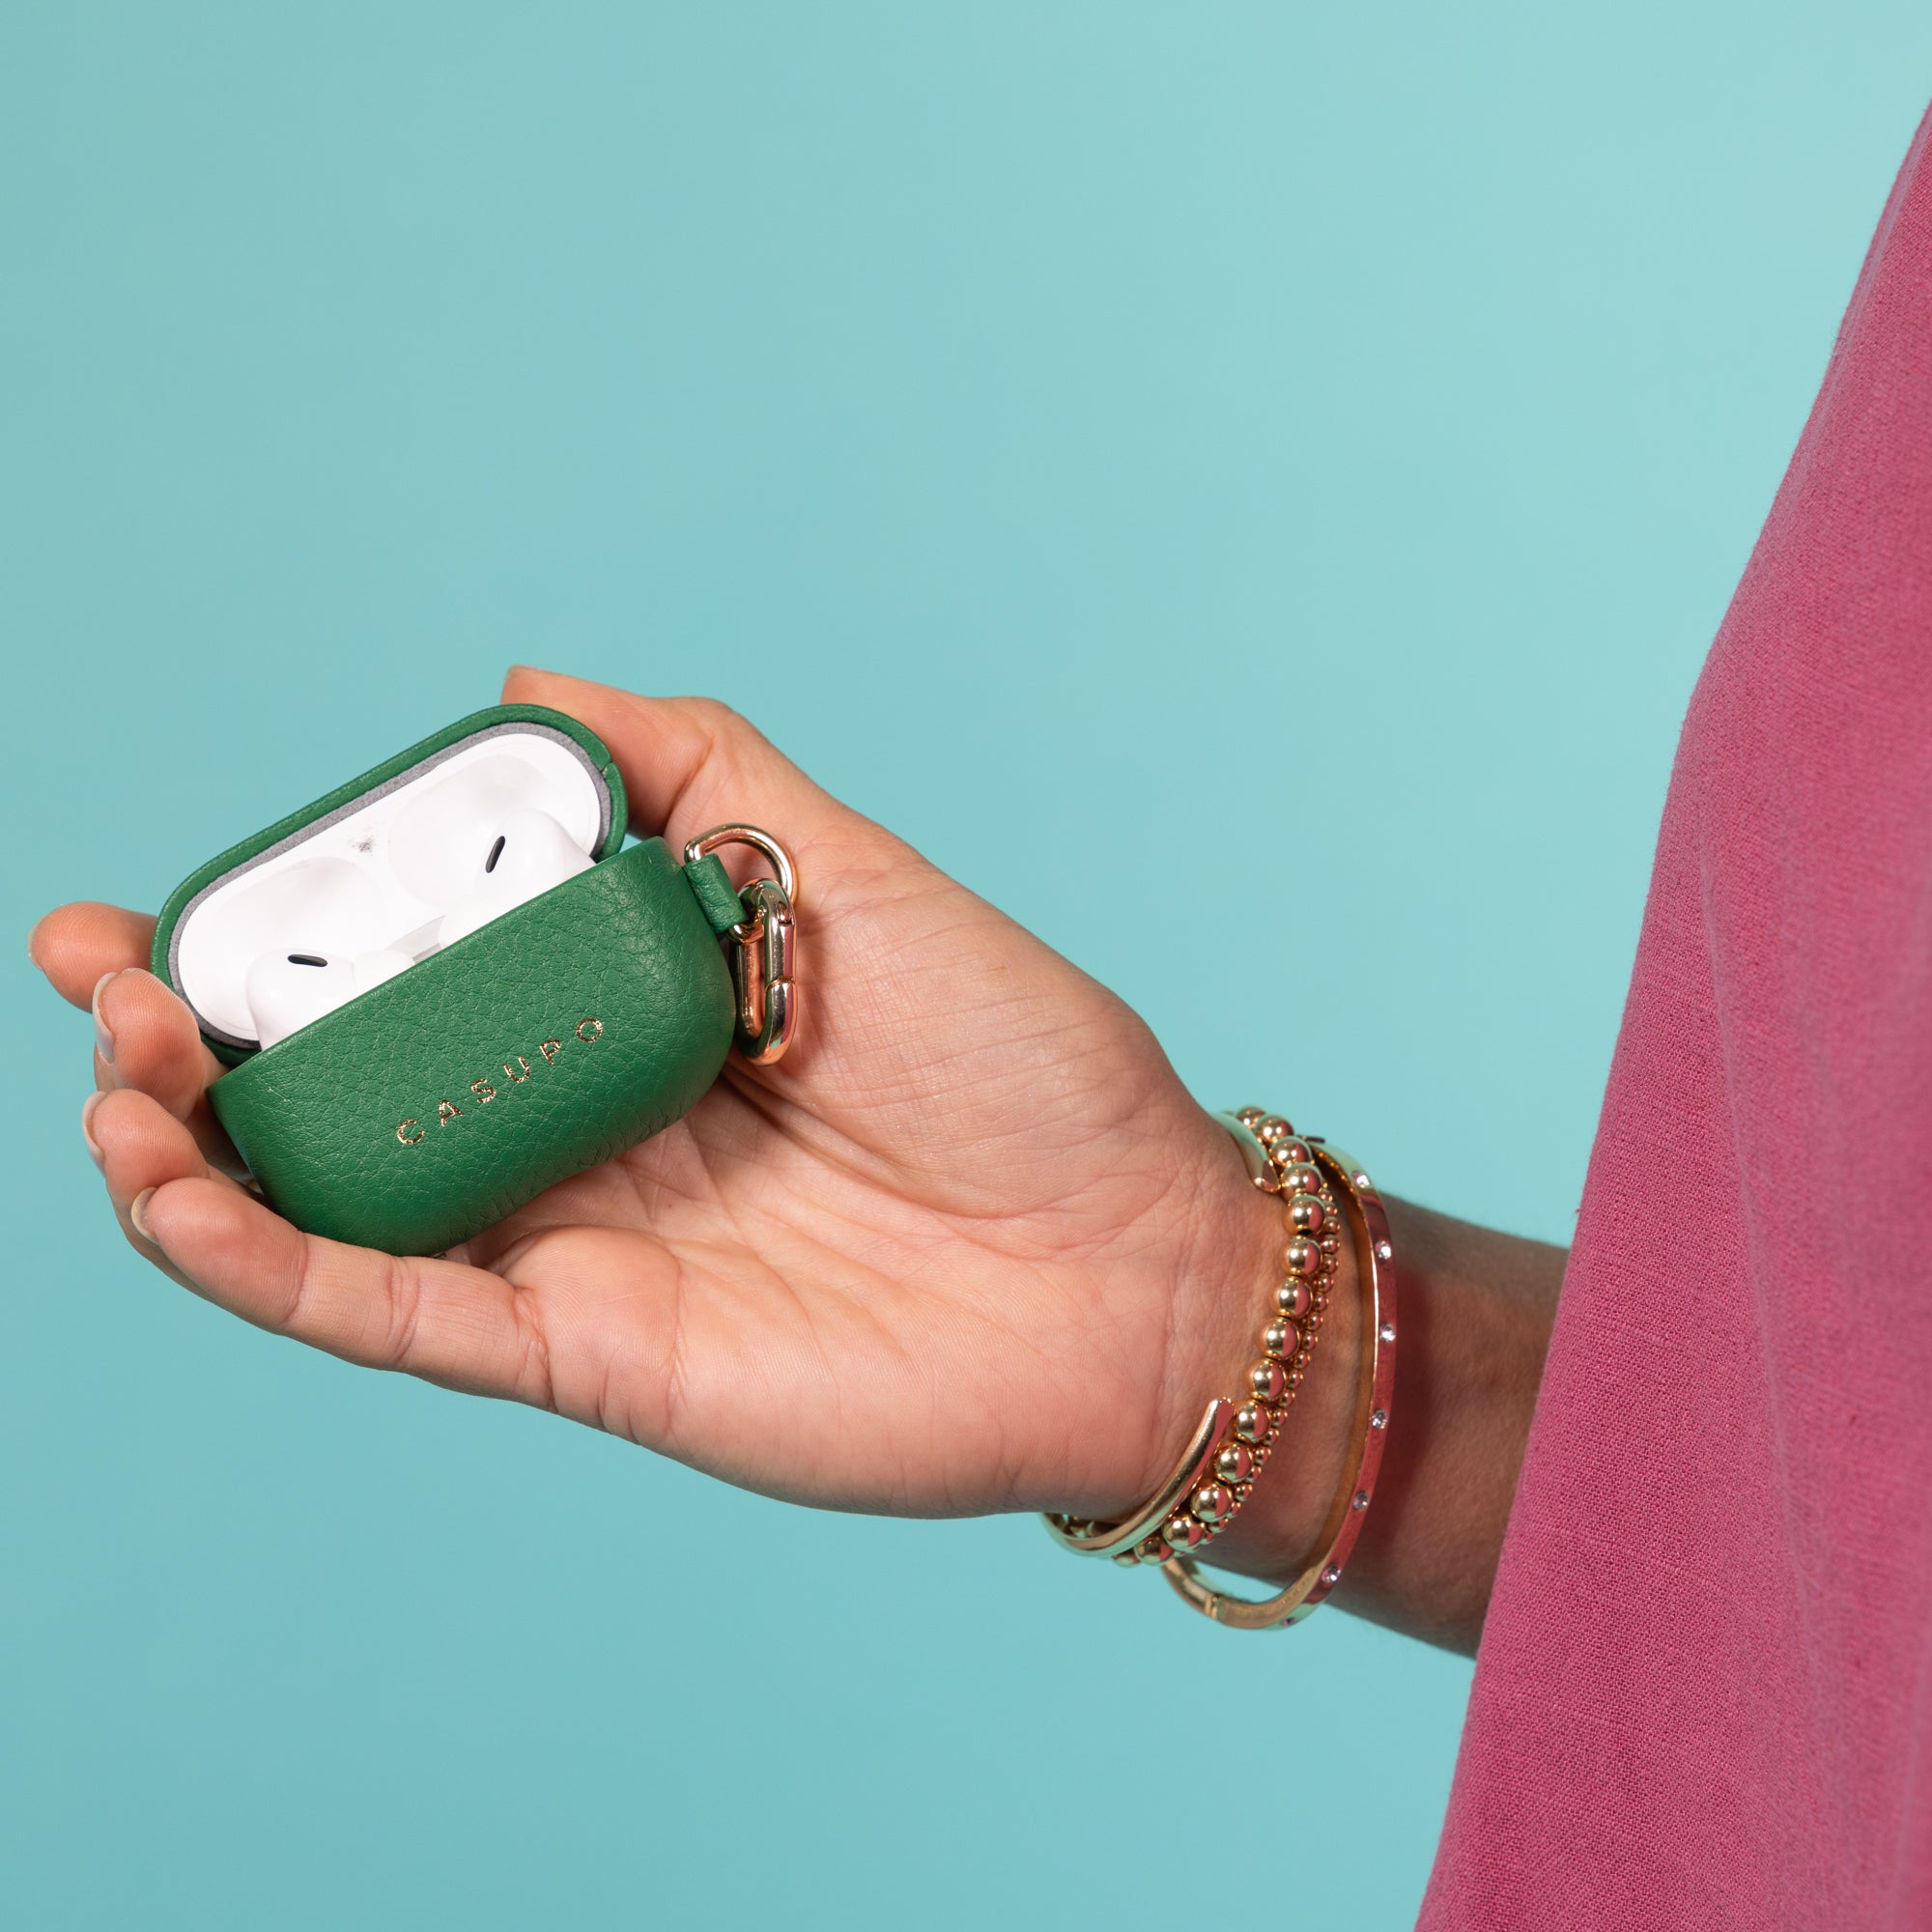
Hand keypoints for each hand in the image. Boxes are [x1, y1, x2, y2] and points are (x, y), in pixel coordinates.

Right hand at [34, 668, 1298, 1526]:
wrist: (1130, 1261)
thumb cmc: (1021, 1065)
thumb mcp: (848, 873)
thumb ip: (698, 776)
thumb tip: (523, 691)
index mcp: (624, 1012)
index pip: (417, 963)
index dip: (292, 925)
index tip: (195, 880)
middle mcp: (579, 1128)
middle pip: (346, 1085)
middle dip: (198, 1032)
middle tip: (105, 965)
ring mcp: (574, 1246)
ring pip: (335, 1207)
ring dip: (193, 1149)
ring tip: (123, 1074)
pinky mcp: (590, 1351)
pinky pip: (400, 1312)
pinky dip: (275, 1263)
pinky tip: (182, 1194)